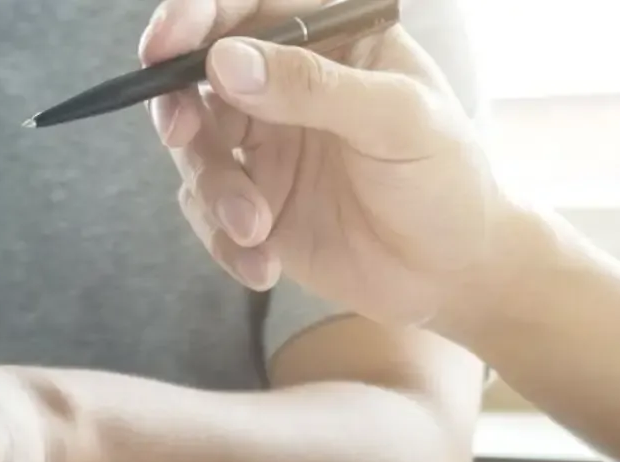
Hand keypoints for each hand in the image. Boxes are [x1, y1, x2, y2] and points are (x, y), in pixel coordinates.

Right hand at [141, 0, 510, 332]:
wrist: (454, 276)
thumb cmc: (446, 181)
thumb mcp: (397, 121)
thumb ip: (315, 86)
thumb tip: (227, 61)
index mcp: (329, 39)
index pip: (248, 6)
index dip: (196, 15)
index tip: (165, 46)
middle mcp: (287, 84)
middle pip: (198, 72)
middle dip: (178, 105)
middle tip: (183, 136)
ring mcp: (266, 144)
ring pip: (195, 148)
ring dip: (215, 189)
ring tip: (256, 226)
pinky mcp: (255, 202)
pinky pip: (206, 212)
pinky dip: (223, 241)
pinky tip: (264, 264)